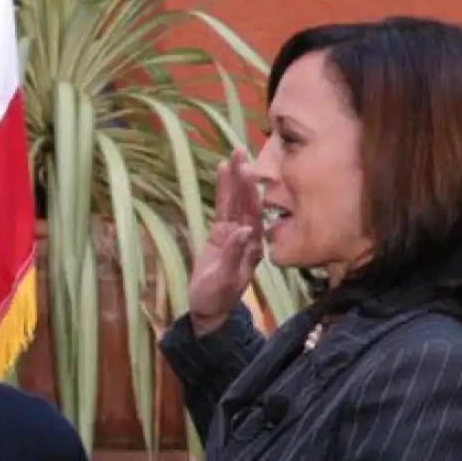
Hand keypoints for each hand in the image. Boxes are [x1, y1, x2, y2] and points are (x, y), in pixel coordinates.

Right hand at [186, 148, 265, 332]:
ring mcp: (234, 234)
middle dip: (244, 176)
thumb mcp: (225, 280)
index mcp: (252, 245)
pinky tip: (222, 172)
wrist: (209, 310)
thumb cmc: (217, 298)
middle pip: (246, 201)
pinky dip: (223, 190)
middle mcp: (247, 236)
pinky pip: (223, 208)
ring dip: (235, 179)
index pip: (252, 211)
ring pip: (235, 202)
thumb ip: (234, 254)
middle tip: (240, 150)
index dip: (248, 190)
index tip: (246, 168)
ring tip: (233, 154)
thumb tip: (243, 229)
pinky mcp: (220, 235)